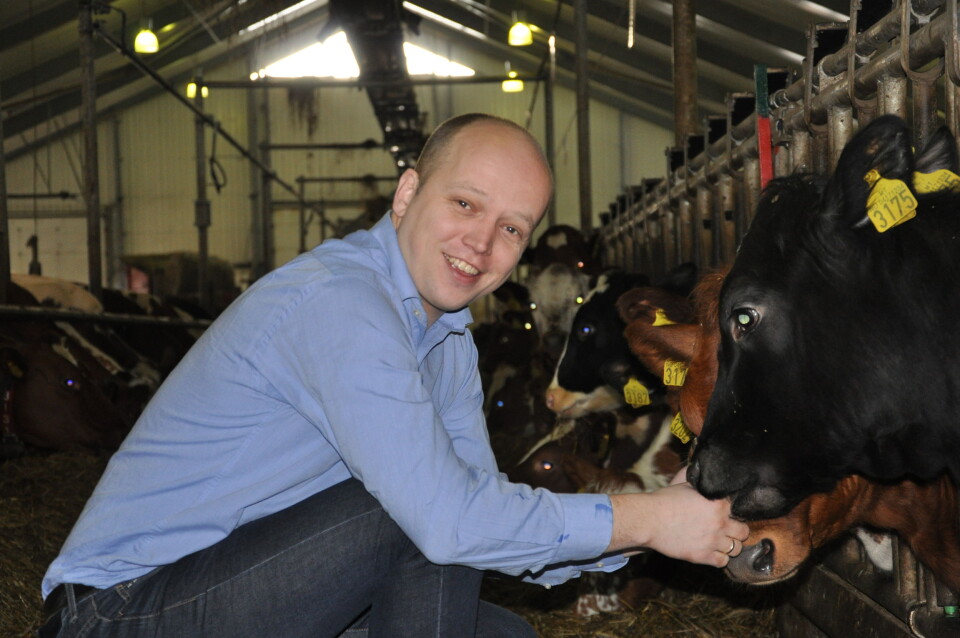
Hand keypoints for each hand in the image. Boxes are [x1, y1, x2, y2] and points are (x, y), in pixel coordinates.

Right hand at [607, 483, 748, 567]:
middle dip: (738, 530)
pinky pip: (723, 562)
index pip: (740, 509)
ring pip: (736, 549)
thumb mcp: (687, 485)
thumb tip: (706, 472)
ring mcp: (713, 541)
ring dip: (729, 545)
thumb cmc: (665, 500)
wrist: (649, 520)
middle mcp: (720, 523)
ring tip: (720, 541)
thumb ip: (703, 484)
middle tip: (728, 529)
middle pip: (744, 531)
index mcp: (719, 504)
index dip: (733, 511)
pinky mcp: (703, 556)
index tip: (728, 514)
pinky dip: (719, 558)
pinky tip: (711, 551)